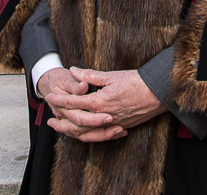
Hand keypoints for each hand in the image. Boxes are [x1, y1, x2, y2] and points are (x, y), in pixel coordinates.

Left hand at [44, 67, 165, 136]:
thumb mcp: (111, 75)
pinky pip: (99, 136)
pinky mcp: (120, 127)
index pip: (74, 102)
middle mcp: (103, 116)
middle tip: (49, 120)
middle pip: (76, 122)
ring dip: (71, 132)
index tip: (49, 97)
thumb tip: (73, 70)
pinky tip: (82, 134)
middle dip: (61, 121)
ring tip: (61, 129)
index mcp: (99, 101)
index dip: (60, 100)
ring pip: (86, 133)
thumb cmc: (135, 82)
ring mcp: (112, 124)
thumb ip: (90, 76)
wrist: (157, 93)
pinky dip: (88, 136)